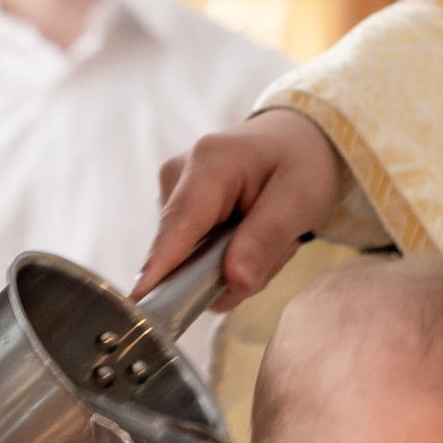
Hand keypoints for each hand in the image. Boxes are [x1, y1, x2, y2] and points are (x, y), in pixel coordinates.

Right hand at [135, 108, 348, 309]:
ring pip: (193, 263)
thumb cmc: (301, 162)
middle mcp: (179, 176)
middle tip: (280, 246)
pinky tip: (253, 236)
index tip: (141, 300)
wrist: (295, 141)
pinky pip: (196, 258)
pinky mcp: (177, 212)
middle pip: (187, 254)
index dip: (160, 266)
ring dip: (238, 264)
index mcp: (210, 163)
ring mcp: (173, 195)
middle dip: (234, 269)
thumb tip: (234, 283)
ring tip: (271, 235)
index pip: (179, 224)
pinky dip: (231, 259)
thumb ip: (265, 241)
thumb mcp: (300, 199)